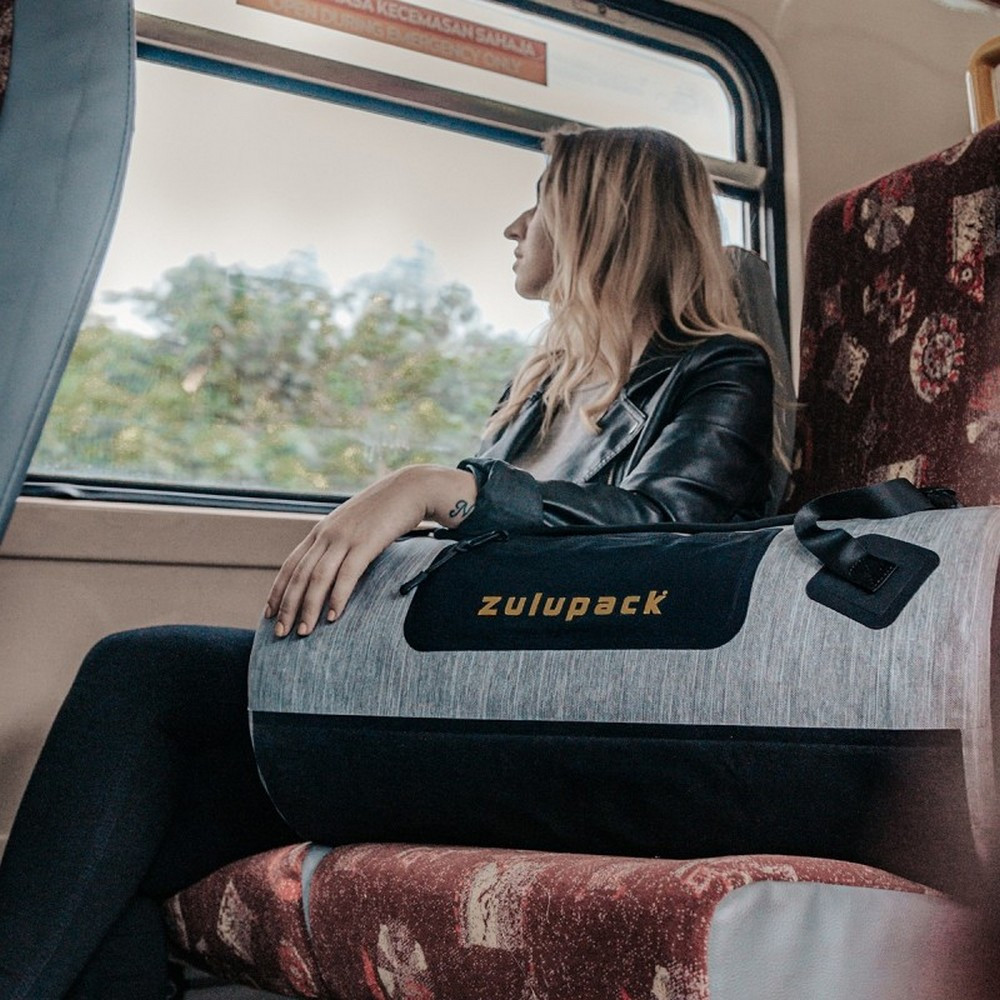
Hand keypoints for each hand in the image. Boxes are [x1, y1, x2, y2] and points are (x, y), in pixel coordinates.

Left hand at [264, 465, 476, 637]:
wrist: (411, 488)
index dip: (278, 590)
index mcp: (322, 531)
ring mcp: (346, 537)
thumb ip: (341, 544)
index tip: (269, 614)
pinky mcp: (366, 542)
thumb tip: (334, 570)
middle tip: (280, 632)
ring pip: (318, 577)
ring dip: (308, 607)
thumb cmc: (386, 510)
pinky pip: (347, 574)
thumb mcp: (355, 525)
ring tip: (304, 632)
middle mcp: (327, 534)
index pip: (291, 564)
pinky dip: (338, 596)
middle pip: (300, 575)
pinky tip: (334, 616)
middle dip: (287, 606)